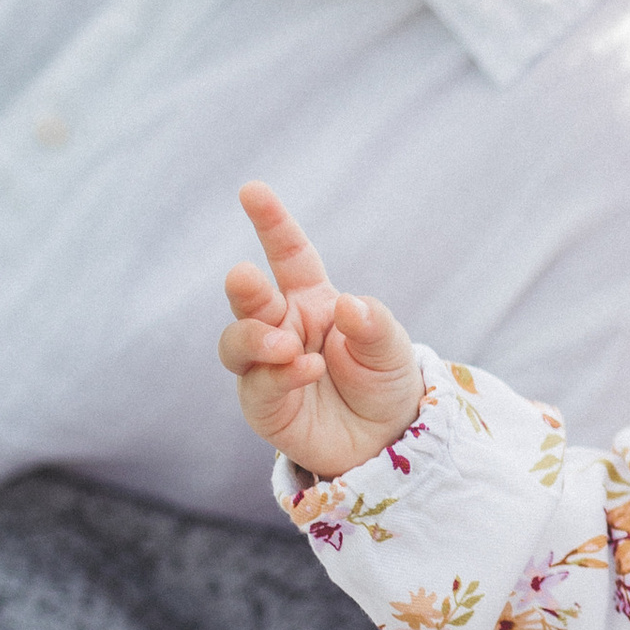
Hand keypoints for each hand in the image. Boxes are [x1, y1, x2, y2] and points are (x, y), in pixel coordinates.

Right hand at [218, 181, 421, 480]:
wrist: (387, 439)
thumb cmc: (384, 381)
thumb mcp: (391, 348)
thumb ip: (372, 324)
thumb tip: (346, 305)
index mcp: (314, 301)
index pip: (289, 256)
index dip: (271, 224)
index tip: (251, 191)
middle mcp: (284, 327)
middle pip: (250, 298)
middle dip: (243, 287)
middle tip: (243, 277)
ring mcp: (268, 366)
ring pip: (237, 342)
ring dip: (256, 338)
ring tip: (286, 346)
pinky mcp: (264, 405)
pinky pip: (259, 386)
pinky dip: (280, 376)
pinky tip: (305, 371)